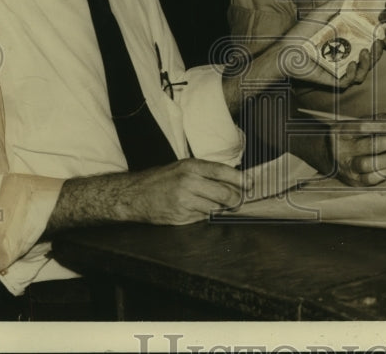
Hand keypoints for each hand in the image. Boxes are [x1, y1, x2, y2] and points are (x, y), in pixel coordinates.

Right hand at [125, 158, 250, 223]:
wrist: (134, 195)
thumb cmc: (161, 179)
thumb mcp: (183, 167)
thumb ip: (205, 173)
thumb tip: (233, 180)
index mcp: (190, 166)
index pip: (222, 172)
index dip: (240, 179)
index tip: (251, 184)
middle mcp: (188, 182)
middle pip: (224, 193)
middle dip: (236, 200)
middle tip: (239, 201)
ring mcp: (184, 201)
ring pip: (215, 208)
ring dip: (222, 210)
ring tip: (223, 207)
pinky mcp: (180, 217)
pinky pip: (202, 218)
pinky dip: (207, 216)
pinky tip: (202, 211)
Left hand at [249, 0, 382, 88]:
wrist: (285, 51)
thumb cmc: (302, 32)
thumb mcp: (322, 13)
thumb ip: (338, 1)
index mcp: (346, 42)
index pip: (367, 43)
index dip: (377, 39)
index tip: (383, 31)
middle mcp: (345, 56)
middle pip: (369, 58)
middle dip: (377, 52)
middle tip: (379, 42)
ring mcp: (340, 69)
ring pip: (362, 72)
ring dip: (368, 63)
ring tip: (364, 51)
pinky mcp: (333, 80)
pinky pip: (349, 81)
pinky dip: (352, 73)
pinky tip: (350, 64)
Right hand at [290, 117, 385, 186]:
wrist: (327, 155)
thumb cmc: (348, 137)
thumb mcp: (355, 124)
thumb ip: (376, 121)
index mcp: (342, 131)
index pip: (363, 126)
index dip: (383, 125)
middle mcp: (342, 149)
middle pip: (369, 146)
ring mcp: (346, 167)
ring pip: (369, 164)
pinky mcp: (352, 180)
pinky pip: (370, 179)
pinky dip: (384, 172)